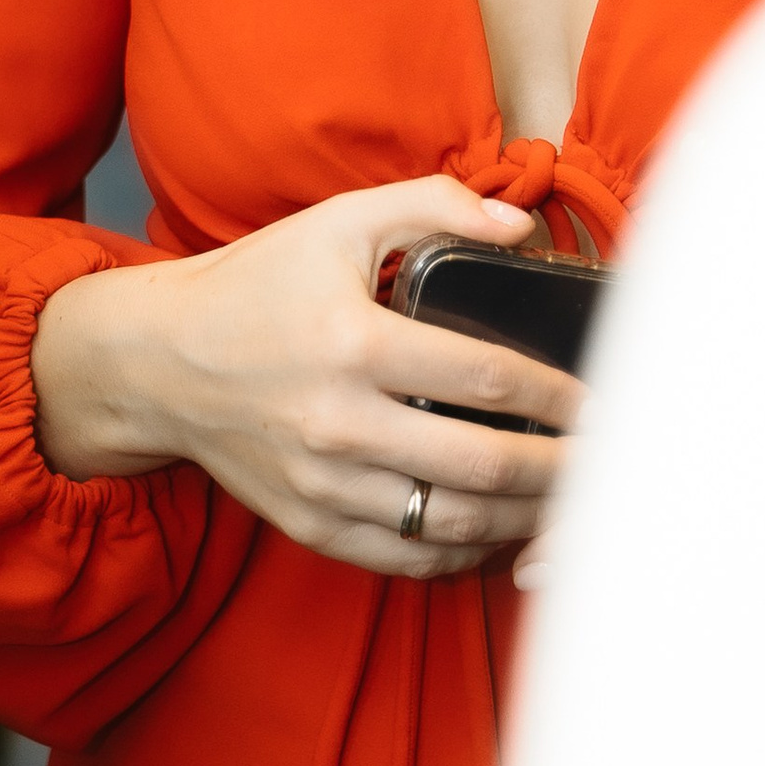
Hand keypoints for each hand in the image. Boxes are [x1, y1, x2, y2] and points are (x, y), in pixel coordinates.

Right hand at [30, 176, 580, 578]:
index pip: (488, 378)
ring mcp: (321, 481)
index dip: (561, 396)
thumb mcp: (336, 223)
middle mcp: (338, 421)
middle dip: (563, 470)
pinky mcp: (307, 522)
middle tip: (609, 465)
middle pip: (485, 465)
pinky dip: (461, 554)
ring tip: (565, 502)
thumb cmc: (254, 288)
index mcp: (354, 342)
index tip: (604, 404)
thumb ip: (431, 208)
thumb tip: (518, 226)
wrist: (155, 363)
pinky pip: (404, 558)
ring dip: (523, 519)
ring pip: (451, 522)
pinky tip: (493, 530)